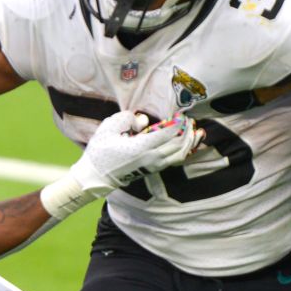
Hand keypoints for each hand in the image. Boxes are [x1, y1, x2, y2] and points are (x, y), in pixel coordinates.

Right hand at [41, 111, 201, 218]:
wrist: (96, 176)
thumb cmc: (100, 151)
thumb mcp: (108, 128)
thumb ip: (127, 119)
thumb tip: (144, 120)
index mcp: (141, 147)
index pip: (167, 133)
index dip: (177, 122)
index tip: (181, 113)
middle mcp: (151, 158)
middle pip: (178, 144)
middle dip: (187, 130)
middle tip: (190, 119)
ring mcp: (154, 165)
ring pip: (180, 154)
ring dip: (189, 141)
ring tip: (194, 130)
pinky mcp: (154, 169)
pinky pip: (175, 160)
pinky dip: (185, 150)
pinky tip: (188, 143)